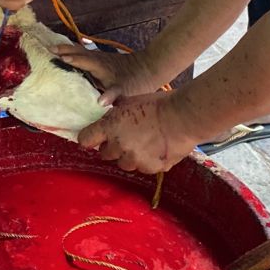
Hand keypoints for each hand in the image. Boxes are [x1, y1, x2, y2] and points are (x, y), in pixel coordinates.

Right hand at [55, 44, 160, 103]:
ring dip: (68, 49)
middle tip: (48, 48)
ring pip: (81, 51)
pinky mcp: (102, 59)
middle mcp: (98, 60)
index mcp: (101, 67)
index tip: (57, 57)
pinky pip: (84, 54)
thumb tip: (101, 102)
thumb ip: (113, 95)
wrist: (150, 68)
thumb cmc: (136, 82)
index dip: (71, 59)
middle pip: (79, 52)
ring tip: (54, 48)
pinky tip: (70, 53)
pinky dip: (75, 52)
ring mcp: (100, 58)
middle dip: (64, 50)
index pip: (83, 61)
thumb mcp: (126, 91)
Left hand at [78, 94, 194, 173]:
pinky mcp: (150, 169)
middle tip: (125, 137)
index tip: (94, 137)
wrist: (183, 117)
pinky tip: (157, 148)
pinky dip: (147, 161)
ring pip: (124, 163)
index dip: (89, 138)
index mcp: (110, 128)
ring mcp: (135, 160)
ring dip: (129, 156)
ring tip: (144, 142)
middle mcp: (118, 147)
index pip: (85, 139)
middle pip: (104, 154)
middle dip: (112, 147)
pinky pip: (143, 168)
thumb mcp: (130, 101)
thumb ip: (114, 108)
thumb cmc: (157, 105)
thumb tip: (103, 105)